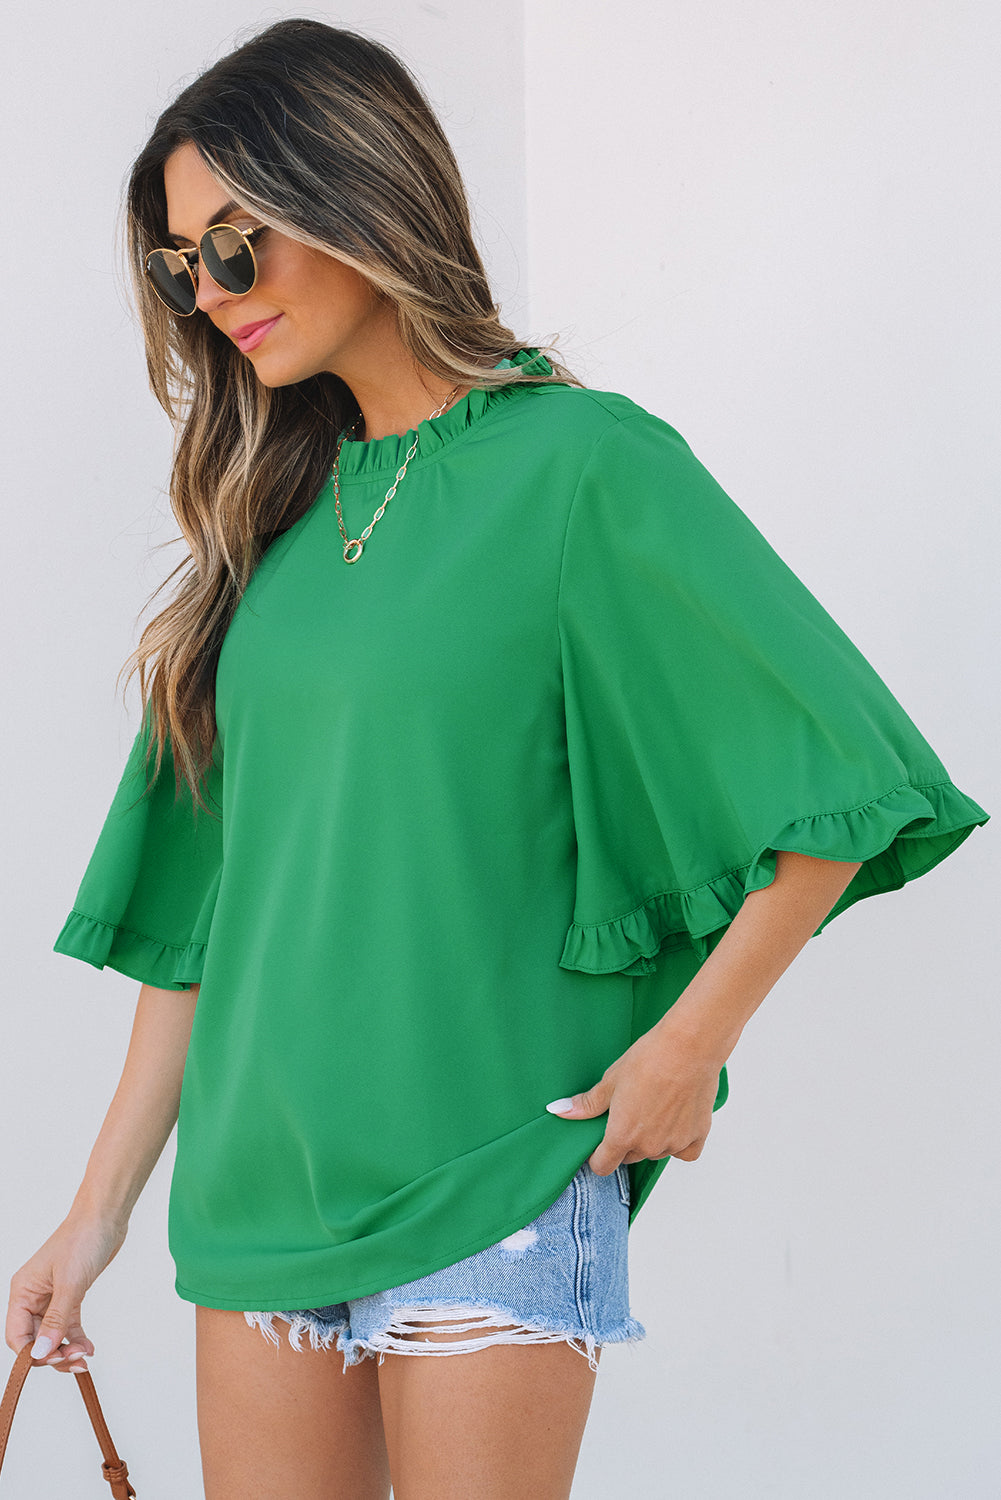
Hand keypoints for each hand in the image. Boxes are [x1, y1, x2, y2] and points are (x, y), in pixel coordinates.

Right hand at [5, 1211, 127, 1373]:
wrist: (105, 1217)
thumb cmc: (82, 1239)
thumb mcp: (69, 1283)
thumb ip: (56, 1320)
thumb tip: (41, 1353)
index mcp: (23, 1291)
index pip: (17, 1335)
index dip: (31, 1354)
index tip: (52, 1361)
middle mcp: (33, 1296)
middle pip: (35, 1339)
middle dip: (53, 1353)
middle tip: (75, 1360)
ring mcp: (52, 1296)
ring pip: (53, 1334)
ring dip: (66, 1348)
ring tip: (84, 1355)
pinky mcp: (71, 1294)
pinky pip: (69, 1324)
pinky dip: (77, 1337)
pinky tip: (88, 1347)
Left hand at [545, 1017, 723, 1175]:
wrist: (688, 1046)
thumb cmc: (649, 1059)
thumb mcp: (611, 1080)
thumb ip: (586, 1104)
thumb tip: (559, 1111)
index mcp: (622, 1135)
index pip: (603, 1166)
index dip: (597, 1156)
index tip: (599, 1143)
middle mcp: (648, 1146)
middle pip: (629, 1157)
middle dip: (626, 1141)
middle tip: (630, 1112)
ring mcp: (674, 1143)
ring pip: (656, 1153)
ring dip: (652, 1139)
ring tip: (654, 1106)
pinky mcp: (697, 1136)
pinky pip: (684, 1153)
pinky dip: (679, 1142)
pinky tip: (675, 1120)